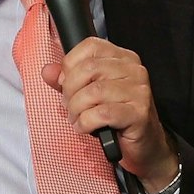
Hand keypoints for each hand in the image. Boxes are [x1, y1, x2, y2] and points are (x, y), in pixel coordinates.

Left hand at [42, 38, 178, 190]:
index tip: (67, 84)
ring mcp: (139, 91)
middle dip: (70, 91)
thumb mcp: (89, 95)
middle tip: (70, 107)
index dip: (70, 65)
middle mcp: (134, 70)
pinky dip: (87, 123)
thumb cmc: (117, 119)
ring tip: (78, 120)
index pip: (90, 46)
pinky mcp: (139, 113)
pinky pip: (102, 113)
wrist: (146, 146)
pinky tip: (88, 128)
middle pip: (88, 68)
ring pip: (93, 92)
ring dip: (77, 110)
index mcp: (123, 59)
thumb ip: (68, 80)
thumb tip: (48, 71)